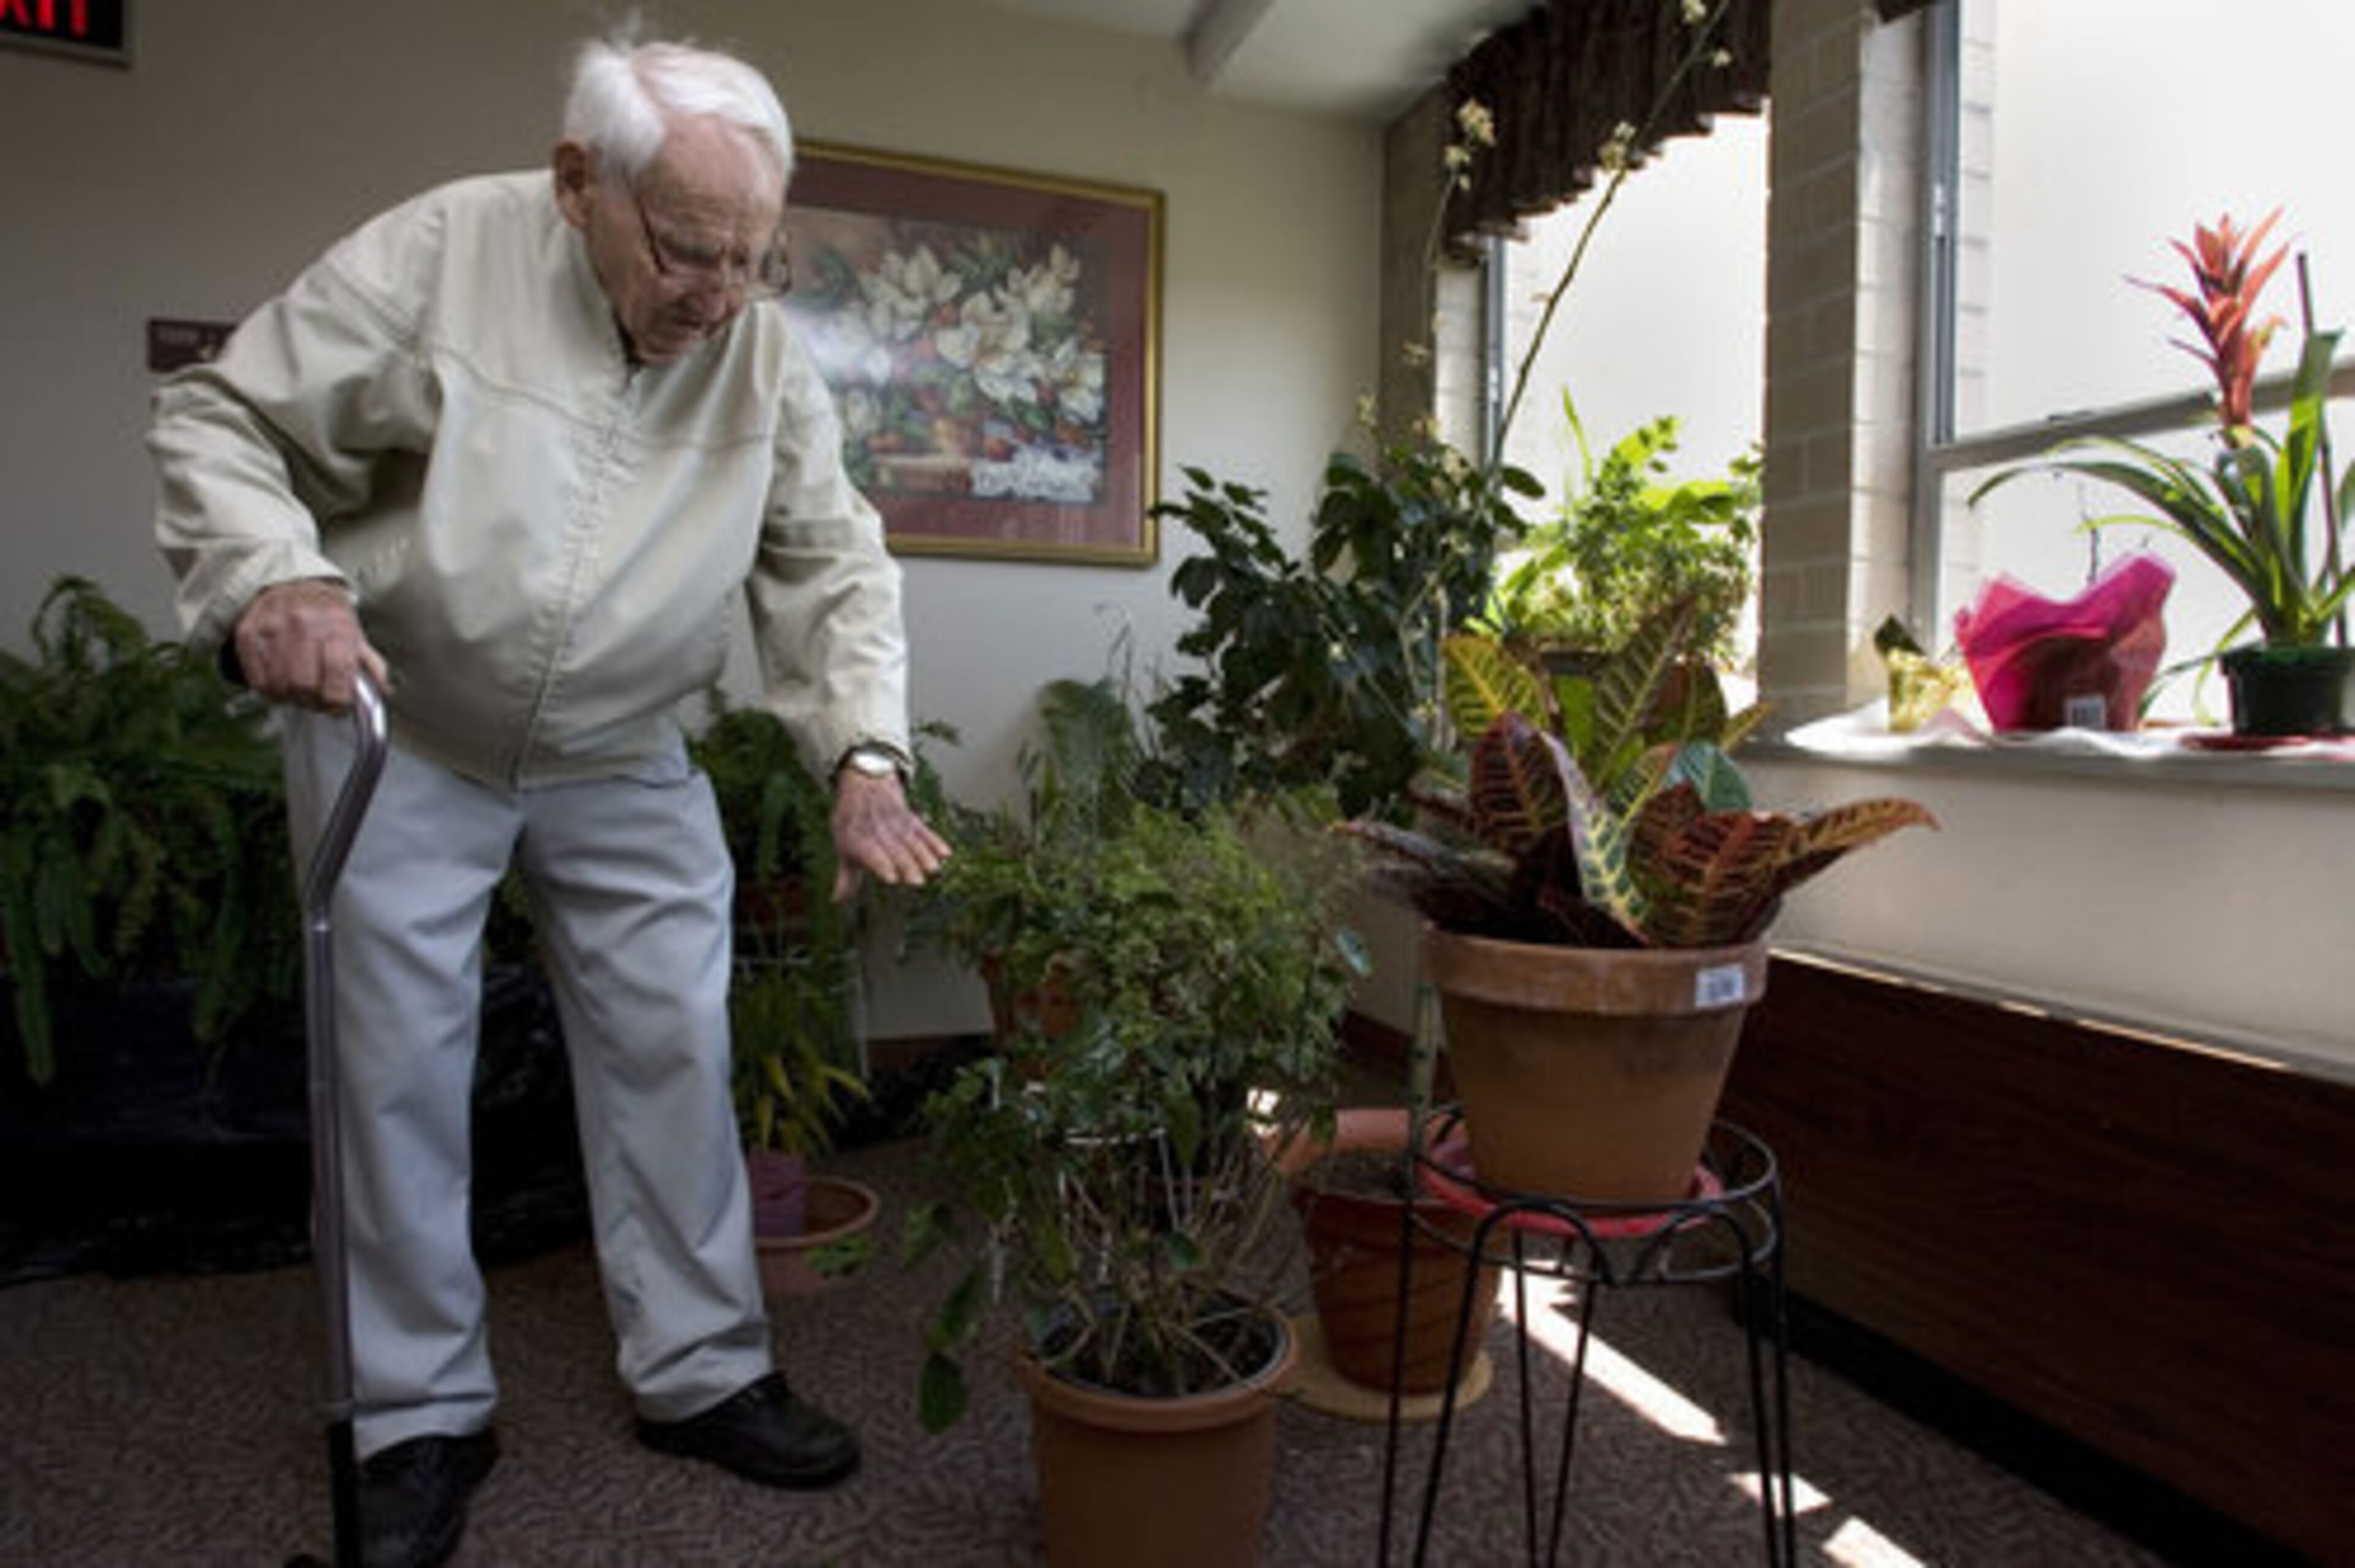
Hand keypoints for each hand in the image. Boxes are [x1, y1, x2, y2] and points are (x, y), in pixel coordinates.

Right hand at [229, 580, 388, 712]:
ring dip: (289, 697)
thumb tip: (381, 692)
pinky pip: (256, 678)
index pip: (338, 673)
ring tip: (297, 690)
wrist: (290, 583)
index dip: (339, 700)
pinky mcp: (248, 633)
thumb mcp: (355, 633)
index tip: (338, 705)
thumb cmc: (327, 615)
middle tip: (315, 699)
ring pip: (278, 686)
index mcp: (337, 625)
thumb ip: (371, 665)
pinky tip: (278, 680)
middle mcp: (304, 624)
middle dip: (312, 701)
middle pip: (304, 685)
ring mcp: (273, 627)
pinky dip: (268, 688)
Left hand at [829, 770, 949, 902]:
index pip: (870, 853)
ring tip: (933, 869)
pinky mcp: (911, 819)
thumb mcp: (843, 846)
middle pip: (895, 850)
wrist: (864, 783)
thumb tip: (837, 902)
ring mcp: (896, 823)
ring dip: (923, 855)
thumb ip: (846, 877)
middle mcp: (877, 831)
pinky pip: (924, 831)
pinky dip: (935, 841)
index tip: (891, 878)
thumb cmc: (852, 822)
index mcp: (858, 839)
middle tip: (916, 882)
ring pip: (911, 841)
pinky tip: (945, 853)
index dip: (880, 865)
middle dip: (906, 865)